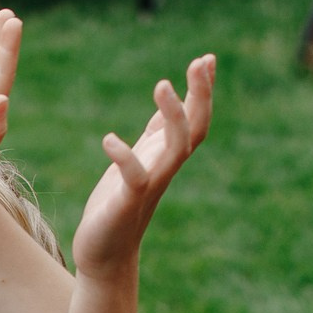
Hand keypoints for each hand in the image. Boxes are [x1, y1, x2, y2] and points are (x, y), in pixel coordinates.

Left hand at [71, 55, 214, 278]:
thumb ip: (154, 133)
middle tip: (199, 62)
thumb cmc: (118, 205)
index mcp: (165, 157)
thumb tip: (169, 101)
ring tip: (161, 85)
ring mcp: (149, 186)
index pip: (195, 119)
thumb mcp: (139, 160)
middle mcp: (164, 169)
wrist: (104, 254)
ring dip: (172, 117)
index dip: (203, 91)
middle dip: (200, 95)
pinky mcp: (126, 203)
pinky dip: (125, 158)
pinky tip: (109, 140)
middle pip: (195, 128)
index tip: (207, 59)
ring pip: (175, 148)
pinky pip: (134, 178)